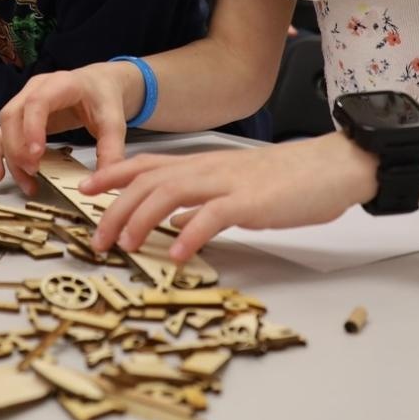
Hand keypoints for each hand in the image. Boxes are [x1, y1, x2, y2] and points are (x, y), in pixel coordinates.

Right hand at [0, 60, 140, 193]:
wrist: (99, 85)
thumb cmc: (104, 99)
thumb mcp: (114, 122)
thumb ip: (111, 151)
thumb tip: (102, 184)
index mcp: (61, 84)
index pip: (38, 102)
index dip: (32, 127)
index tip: (36, 155)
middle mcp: (35, 89)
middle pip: (12, 115)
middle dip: (17, 147)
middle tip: (34, 171)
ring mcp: (24, 100)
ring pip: (4, 127)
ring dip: (9, 156)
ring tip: (27, 183)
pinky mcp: (21, 116)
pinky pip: (1, 133)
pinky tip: (0, 175)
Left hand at [80, 132, 377, 262]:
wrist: (332, 166)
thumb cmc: (287, 180)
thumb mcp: (234, 186)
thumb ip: (201, 199)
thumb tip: (173, 221)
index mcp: (202, 165)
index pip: (146, 165)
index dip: (112, 176)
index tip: (85, 190)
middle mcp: (208, 168)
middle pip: (148, 182)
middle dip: (115, 209)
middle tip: (96, 239)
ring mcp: (228, 183)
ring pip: (170, 194)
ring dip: (141, 220)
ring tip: (125, 246)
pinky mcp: (251, 201)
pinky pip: (212, 216)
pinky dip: (189, 235)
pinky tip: (176, 254)